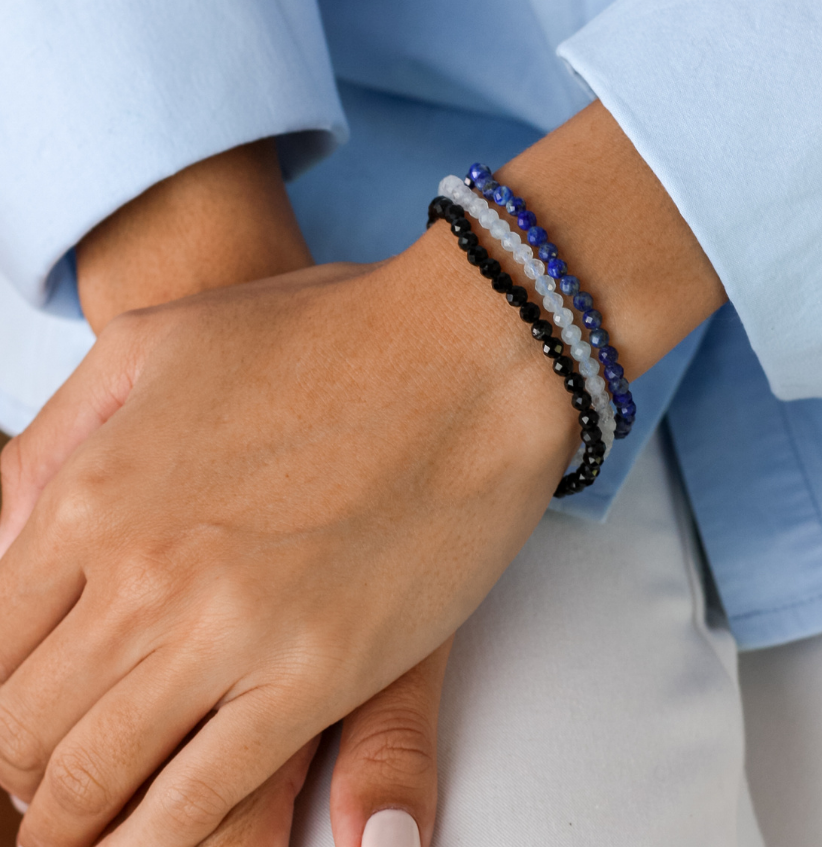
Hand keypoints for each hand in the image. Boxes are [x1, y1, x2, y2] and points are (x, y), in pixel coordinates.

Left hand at [0, 103, 725, 846]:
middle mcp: (143, 574)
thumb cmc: (328, 332)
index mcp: (94, 496)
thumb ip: (60, 436)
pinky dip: (157, 841)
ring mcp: (231, 629)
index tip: (11, 732)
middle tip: (30, 799)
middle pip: (25, 731)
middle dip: (16, 781)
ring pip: (98, 778)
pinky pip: (203, 796)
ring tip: (71, 842)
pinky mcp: (319, 671)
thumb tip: (3, 528)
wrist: (468, 341)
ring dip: (70, 827)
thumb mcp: (159, 340)